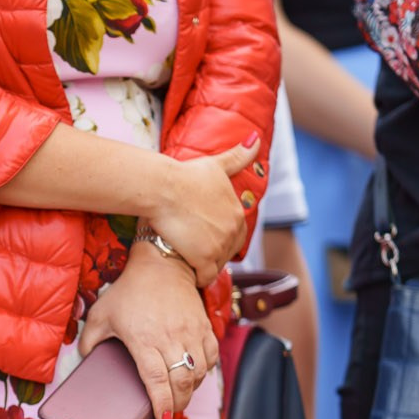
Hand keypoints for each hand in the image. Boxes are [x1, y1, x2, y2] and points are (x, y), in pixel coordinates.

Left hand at [80, 250, 217, 417]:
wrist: (162, 264)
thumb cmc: (130, 290)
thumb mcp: (101, 313)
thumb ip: (90, 339)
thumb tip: (84, 359)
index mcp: (144, 339)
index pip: (156, 381)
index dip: (161, 405)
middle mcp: (170, 338)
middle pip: (181, 382)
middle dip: (177, 406)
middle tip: (169, 416)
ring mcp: (190, 332)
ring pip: (198, 372)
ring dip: (190, 390)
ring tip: (179, 397)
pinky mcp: (204, 326)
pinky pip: (211, 357)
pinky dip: (204, 371)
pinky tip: (194, 375)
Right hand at [149, 134, 262, 281]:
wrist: (162, 189)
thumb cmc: (184, 175)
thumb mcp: (214, 165)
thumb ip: (237, 157)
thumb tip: (256, 141)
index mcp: (237, 212)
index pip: (236, 234)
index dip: (219, 237)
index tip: (202, 236)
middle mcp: (233, 231)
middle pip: (227, 252)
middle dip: (213, 253)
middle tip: (192, 249)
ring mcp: (220, 246)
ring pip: (216, 265)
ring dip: (204, 266)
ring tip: (188, 259)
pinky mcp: (204, 260)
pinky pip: (205, 277)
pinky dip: (198, 277)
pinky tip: (187, 271)